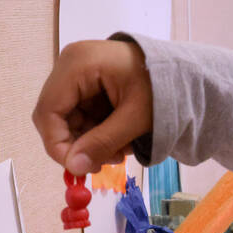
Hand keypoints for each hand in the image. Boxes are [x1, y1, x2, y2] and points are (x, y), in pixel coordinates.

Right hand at [31, 39, 152, 176]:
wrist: (183, 71)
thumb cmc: (163, 85)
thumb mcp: (135, 118)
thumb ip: (102, 142)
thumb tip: (73, 168)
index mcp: (77, 65)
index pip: (48, 111)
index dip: (57, 144)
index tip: (78, 168)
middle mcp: (70, 66)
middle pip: (55, 117)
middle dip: (78, 144)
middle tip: (106, 162)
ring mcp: (78, 74)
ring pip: (69, 120)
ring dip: (91, 142)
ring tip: (122, 150)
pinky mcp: (87, 85)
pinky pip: (82, 115)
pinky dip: (98, 133)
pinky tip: (120, 140)